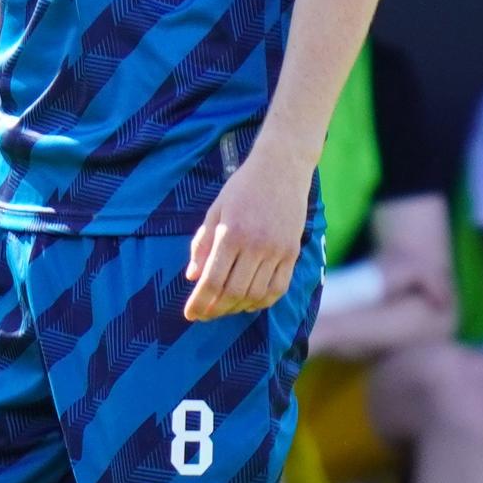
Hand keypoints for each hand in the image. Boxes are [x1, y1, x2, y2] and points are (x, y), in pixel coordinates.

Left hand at [183, 152, 307, 322]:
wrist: (282, 167)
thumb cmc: (242, 187)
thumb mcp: (215, 210)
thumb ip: (202, 244)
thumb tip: (192, 276)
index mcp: (231, 233)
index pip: (212, 280)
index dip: (199, 302)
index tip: (189, 314)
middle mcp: (255, 245)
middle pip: (233, 293)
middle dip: (215, 309)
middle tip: (205, 314)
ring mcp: (277, 250)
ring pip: (256, 294)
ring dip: (238, 307)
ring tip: (225, 307)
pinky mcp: (292, 252)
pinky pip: (279, 288)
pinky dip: (263, 301)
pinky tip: (250, 301)